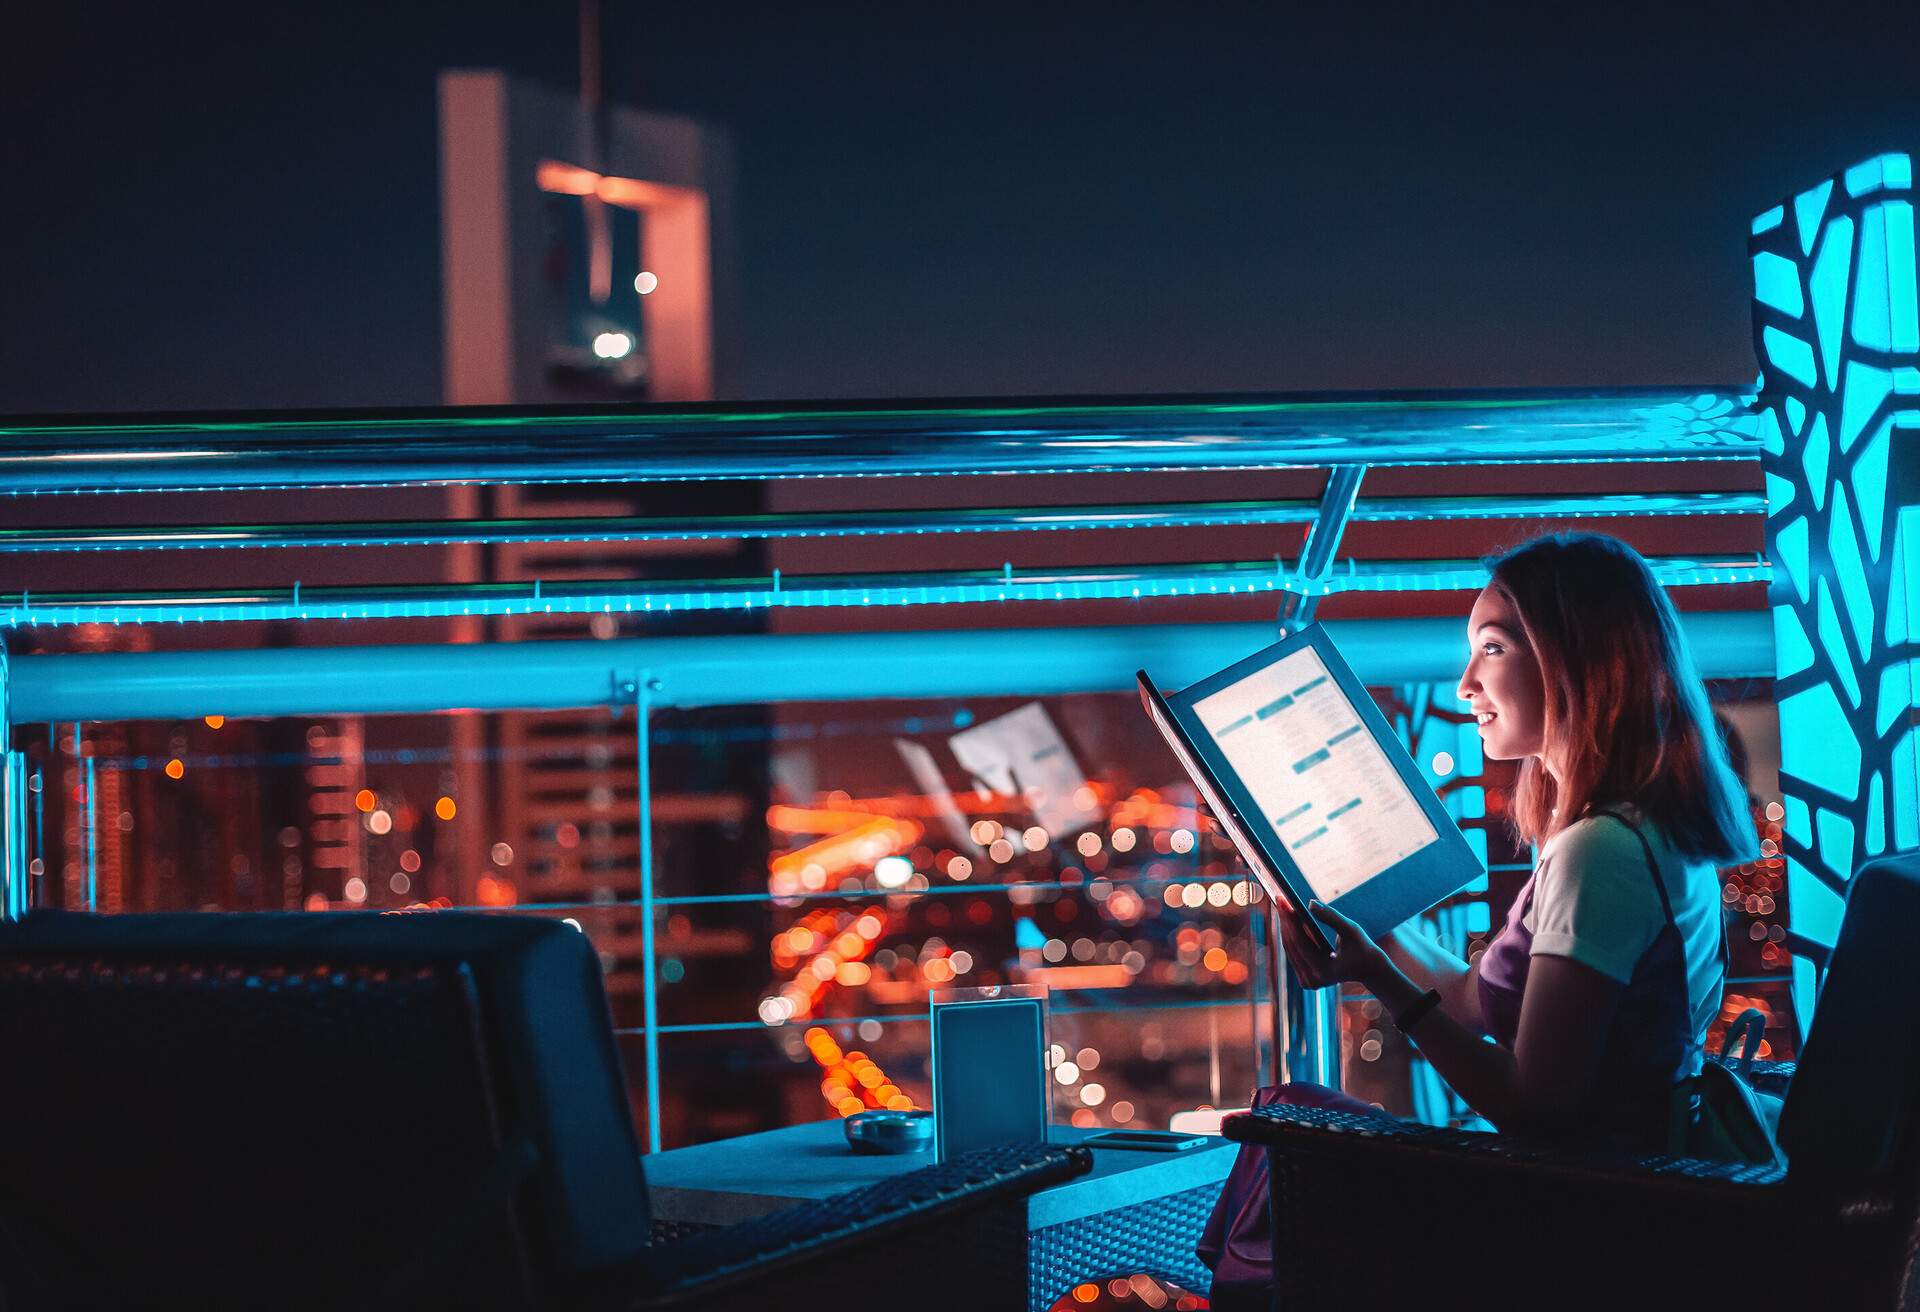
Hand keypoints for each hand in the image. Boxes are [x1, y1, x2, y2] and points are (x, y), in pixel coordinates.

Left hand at [1275, 897, 1392, 991]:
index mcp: (1324, 971)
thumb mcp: (1351, 930)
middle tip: (1279, 899)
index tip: (1282, 901)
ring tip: (1282, 905)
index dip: (1289, 920)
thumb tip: (1309, 903)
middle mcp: (1312, 980)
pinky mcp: (1305, 978)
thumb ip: (1331, 917)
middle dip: (1285, 920)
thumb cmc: (1363, 948)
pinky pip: (1294, 952)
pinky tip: (1289, 918)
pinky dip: (1292, 934)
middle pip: (1292, 944)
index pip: (1300, 942)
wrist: (1369, 969)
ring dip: (1286, 926)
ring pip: (1290, 948)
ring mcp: (1308, 981)